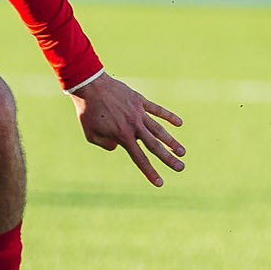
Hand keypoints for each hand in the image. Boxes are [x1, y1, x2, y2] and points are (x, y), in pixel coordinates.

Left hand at [73, 72, 186, 186]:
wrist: (90, 87)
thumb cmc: (88, 112)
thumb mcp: (91, 135)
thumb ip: (106, 144)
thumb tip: (118, 146)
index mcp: (122, 136)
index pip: (139, 158)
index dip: (150, 171)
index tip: (160, 183)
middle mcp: (134, 126)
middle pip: (155, 146)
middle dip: (168, 158)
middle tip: (181, 168)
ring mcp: (139, 113)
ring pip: (159, 129)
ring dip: (171, 141)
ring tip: (182, 151)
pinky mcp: (140, 101)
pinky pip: (157, 110)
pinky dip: (169, 116)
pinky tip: (179, 123)